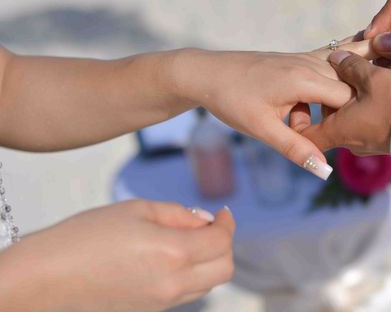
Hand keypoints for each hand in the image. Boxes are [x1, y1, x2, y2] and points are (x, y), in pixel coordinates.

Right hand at [0, 200, 234, 311]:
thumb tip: (205, 221)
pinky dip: (192, 274)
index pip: (222, 242)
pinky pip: (186, 294)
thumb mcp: (135, 209)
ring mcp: (161, 302)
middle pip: (224, 269)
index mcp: (173, 254)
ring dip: (209, 261)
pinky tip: (171, 256)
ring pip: (208, 284)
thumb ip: (178, 215)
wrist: (43, 279)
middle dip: (224, 244)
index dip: (227, 223)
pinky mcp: (149, 310)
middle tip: (210, 226)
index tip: (224, 212)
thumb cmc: (83, 237)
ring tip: (189, 238)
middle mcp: (173, 284)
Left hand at [173, 43, 371, 178]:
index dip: (348, 121)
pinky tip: (296, 111)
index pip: (350, 98)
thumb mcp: (262, 129)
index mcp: (304, 79)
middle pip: (349, 88)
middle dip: (340, 114)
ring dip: (329, 104)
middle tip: (307, 133)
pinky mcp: (298, 59)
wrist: (205, 73)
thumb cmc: (231, 100)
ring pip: (338, 79)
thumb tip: (324, 171)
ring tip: (296, 124)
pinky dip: (322, 90)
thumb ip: (296, 149)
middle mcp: (309, 63)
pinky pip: (325, 71)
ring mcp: (304, 58)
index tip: (334, 140)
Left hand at [297, 51, 390, 154]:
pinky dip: (366, 101)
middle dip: (329, 95)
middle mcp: (350, 140)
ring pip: (349, 115)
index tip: (301, 99)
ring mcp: (369, 142)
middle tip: (338, 71)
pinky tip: (377, 83)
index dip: (298, 118)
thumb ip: (350, 66)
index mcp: (339, 128)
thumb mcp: (373, 78)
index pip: (305, 134)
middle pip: (328, 118)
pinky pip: (366, 117)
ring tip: (361, 72)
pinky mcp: (385, 137)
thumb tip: (336, 58)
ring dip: (351, 95)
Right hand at [363, 0, 390, 112]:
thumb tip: (379, 41)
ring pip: (379, 51)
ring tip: (369, 73)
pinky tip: (372, 81)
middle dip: (372, 44)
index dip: (382, 19)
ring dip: (375, 62)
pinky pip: (383, 69)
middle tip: (357, 57)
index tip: (373, 38)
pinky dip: (378, 74)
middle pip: (383, 30)